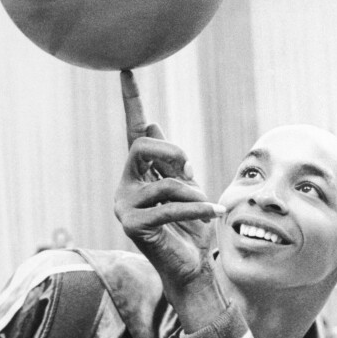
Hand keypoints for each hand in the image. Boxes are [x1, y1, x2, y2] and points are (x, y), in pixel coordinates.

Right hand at [115, 70, 227, 320]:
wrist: (192, 267)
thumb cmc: (192, 228)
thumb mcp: (189, 188)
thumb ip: (172, 162)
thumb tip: (154, 123)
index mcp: (139, 173)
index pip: (134, 130)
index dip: (132, 101)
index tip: (127, 70)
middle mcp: (126, 185)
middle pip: (142, 145)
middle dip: (172, 152)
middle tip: (192, 170)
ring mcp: (125, 206)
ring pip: (164, 181)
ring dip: (191, 194)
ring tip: (204, 208)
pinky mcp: (132, 225)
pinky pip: (168, 207)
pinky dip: (195, 209)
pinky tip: (211, 214)